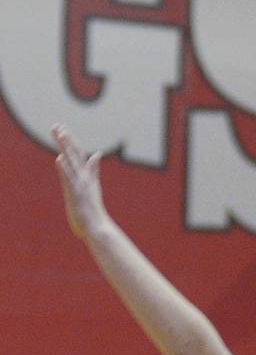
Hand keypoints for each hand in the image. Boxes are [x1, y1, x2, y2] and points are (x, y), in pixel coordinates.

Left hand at [53, 125, 108, 240]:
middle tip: (58, 125)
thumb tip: (97, 154)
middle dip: (66, 140)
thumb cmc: (93, 212)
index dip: (71, 142)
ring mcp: (81, 186)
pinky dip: (65, 169)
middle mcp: (85, 179)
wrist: (98, 229)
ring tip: (60, 134)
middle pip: (75, 155)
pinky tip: (59, 159)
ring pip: (72, 163)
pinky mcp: (76, 194)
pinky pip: (69, 180)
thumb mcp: (93, 187)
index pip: (79, 156)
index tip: (63, 128)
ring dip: (66, 148)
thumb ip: (94, 170)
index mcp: (87, 177)